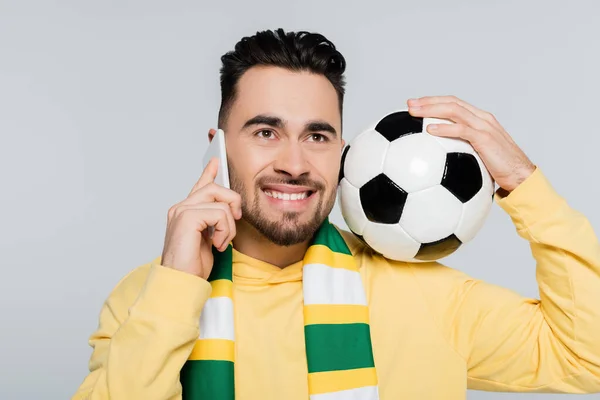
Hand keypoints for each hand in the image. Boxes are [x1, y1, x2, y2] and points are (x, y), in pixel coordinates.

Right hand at [160, 158, 241, 278]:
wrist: (181, 282)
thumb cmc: (191, 267)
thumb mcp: (209, 241)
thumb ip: (214, 224)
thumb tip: (227, 214)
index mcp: (185, 212)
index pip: (200, 187)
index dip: (209, 173)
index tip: (216, 162)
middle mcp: (181, 208)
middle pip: (215, 188)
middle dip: (232, 203)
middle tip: (233, 222)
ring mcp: (182, 211)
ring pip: (221, 202)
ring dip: (229, 226)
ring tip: (221, 242)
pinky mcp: (187, 218)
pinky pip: (219, 213)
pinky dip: (224, 231)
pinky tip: (216, 245)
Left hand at [407, 96, 535, 192]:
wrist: (521, 176)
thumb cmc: (498, 170)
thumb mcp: (477, 156)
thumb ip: (461, 150)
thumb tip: (438, 158)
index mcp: (480, 120)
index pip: (454, 104)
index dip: (434, 101)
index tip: (416, 105)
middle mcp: (482, 119)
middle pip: (452, 102)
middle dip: (428, 101)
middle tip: (409, 104)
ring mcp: (484, 127)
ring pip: (454, 111)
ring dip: (431, 109)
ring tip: (414, 112)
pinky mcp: (485, 139)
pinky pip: (462, 130)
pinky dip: (444, 129)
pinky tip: (429, 130)